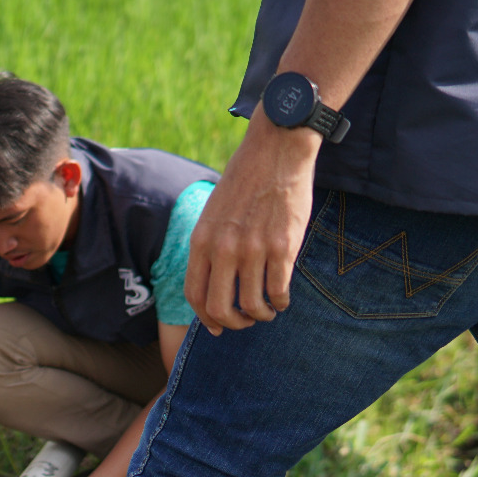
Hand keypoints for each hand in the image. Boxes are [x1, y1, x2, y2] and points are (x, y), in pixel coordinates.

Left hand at [184, 115, 319, 333]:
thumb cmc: (245, 180)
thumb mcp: (213, 211)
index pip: (194, 294)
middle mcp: (223, 248)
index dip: (205, 318)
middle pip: (219, 309)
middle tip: (245, 321)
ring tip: (268, 310)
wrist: (276, 150)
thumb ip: (210, 245)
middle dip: (233, 324)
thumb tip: (213, 282)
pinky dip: (281, 302)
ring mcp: (253, 249)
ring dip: (261, 315)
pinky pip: (279, 290)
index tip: (217, 326)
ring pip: (253, 305)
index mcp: (202, 240)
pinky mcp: (283, 247)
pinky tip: (283, 299)